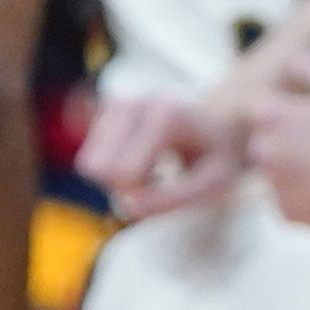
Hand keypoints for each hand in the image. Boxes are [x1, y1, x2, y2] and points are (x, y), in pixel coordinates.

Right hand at [75, 87, 238, 218]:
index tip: (166, 184)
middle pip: (95, 167)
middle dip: (121, 185)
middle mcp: (134, 103)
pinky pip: (90, 154)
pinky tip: (139, 156)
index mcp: (164, 117)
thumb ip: (175, 198)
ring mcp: (116, 102)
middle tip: (156, 179)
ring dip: (116, 177)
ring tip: (152, 167)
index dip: (140, 193)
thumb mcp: (214, 182)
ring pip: (88, 163)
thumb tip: (129, 208)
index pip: (123, 174)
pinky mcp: (106, 108)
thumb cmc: (220, 153)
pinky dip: (110, 164)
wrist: (221, 117)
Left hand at [245, 49, 309, 229]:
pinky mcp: (286, 213)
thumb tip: (294, 55)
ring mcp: (272, 185)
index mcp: (270, 116)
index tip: (306, 113)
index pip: (260, 104)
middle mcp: (261, 150)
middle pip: (269, 140)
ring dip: (301, 168)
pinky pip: (295, 201)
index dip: (285, 106)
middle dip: (292, 140)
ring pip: (281, 172)